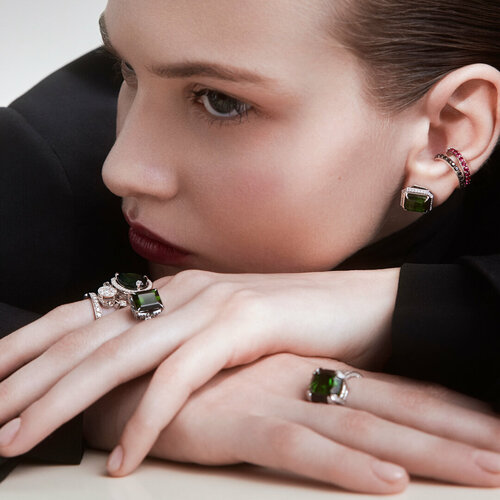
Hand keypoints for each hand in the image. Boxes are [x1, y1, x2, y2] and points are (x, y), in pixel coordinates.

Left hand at [0, 268, 397, 470]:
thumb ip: (177, 340)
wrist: (358, 306)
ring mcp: (210, 305)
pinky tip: (122, 458)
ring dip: (64, 400)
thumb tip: (135, 369)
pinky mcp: (243, 325)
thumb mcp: (220, 330)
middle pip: (87, 336)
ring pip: (120, 354)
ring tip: (19, 441)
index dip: (30, 343)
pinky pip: (181, 377)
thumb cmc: (290, 326)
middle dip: (27, 379)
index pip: (84, 314)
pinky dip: (147, 418)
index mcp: (171, 291)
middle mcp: (181, 292)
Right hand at [83, 353, 499, 493]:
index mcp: (314, 366)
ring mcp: (275, 396)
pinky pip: (301, 447)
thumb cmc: (200, 382)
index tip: (496, 428)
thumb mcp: (261, 383)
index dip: (448, 410)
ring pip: (362, 429)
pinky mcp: (239, 421)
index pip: (396, 390)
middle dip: (459, 435)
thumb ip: (303, 392)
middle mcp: (305, 377)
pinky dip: (347, 468)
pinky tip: (391, 486)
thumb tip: (340, 404)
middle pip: (396, 409)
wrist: (134, 371)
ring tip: (487, 474)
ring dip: (428, 453)